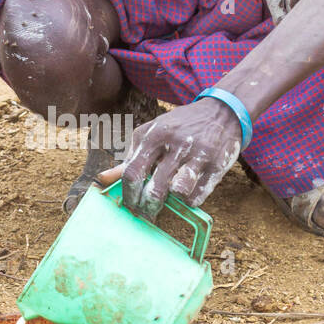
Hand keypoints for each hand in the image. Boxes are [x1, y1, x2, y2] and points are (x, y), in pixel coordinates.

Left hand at [99, 97, 241, 219]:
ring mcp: (198, 154)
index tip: (130, 205)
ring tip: (170, 200)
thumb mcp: (152, 134)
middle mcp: (176, 143)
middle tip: (147, 212)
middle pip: (155, 188)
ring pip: (179, 191)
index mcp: (154, 134)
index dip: (129, 195)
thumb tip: (101, 180)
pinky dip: (190, 200)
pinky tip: (187, 194)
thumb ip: (129, 158)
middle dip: (148, 207)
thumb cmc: (179, 126)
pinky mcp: (218, 165)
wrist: (221, 111)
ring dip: (172, 202)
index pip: (132, 173)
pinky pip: (199, 194)